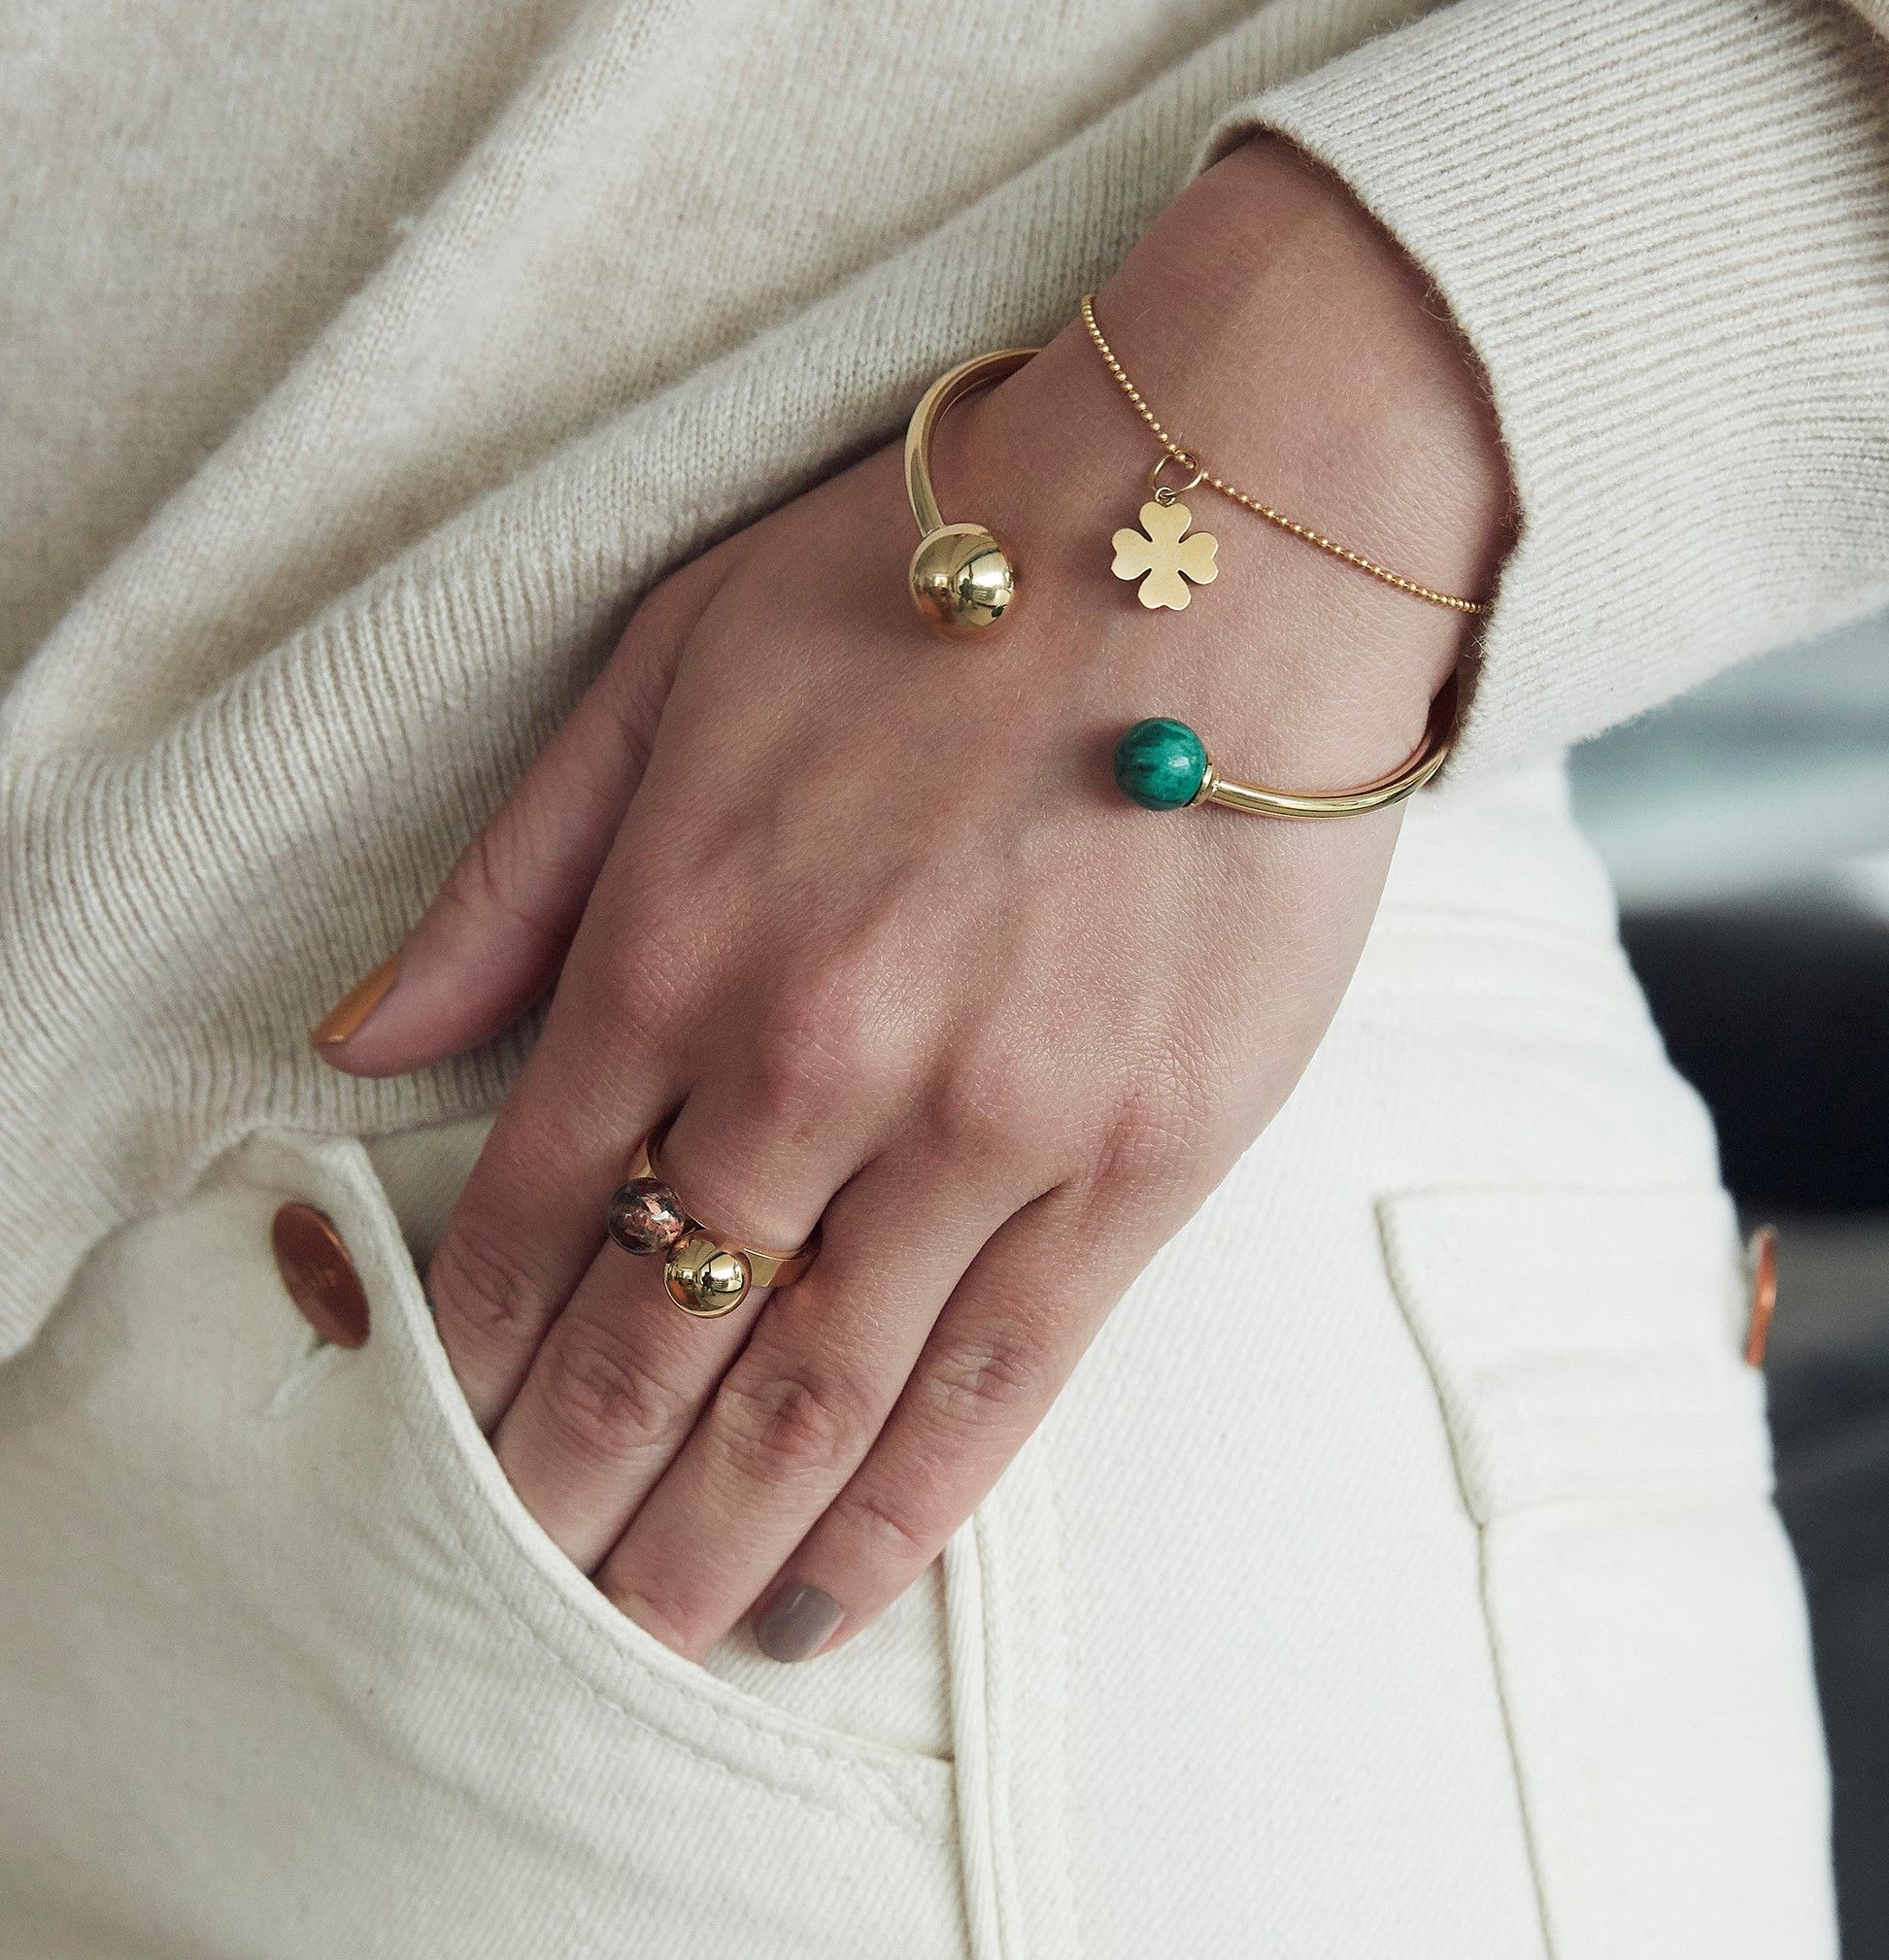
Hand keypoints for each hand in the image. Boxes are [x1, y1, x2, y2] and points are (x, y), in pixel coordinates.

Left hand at [314, 138, 1510, 1661]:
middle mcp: (820, 1064)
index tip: (451, 1460)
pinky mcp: (1145, 1157)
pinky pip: (1005, 1380)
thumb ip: (516, 873)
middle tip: (532, 1607)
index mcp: (681, 941)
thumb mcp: (673, 666)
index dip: (482, 1365)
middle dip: (578, 1500)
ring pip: (822, 1399)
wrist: (1217, 544)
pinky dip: (910, 1509)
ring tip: (661, 1639)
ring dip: (724, 1544)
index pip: (540, 1217)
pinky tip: (841, 1588)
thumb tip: (376, 1039)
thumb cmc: (942, 581)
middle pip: (661, 1347)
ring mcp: (992, 1126)